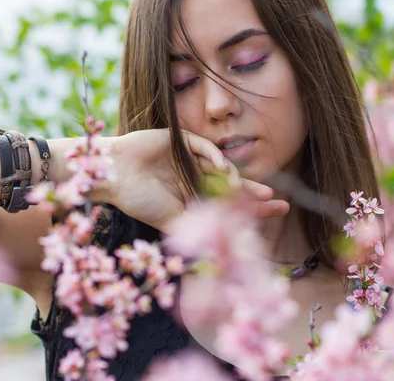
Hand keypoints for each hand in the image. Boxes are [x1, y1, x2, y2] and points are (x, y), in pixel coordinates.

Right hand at [98, 129, 288, 231]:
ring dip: (234, 177)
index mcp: (193, 199)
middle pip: (233, 187)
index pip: (229, 206)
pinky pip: (206, 147)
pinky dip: (216, 156)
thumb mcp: (172, 221)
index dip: (254, 209)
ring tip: (238, 188)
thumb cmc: (139, 201)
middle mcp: (195, 179)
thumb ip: (198, 233)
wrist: (114, 176)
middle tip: (277, 200)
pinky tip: (222, 168)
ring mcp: (190, 160)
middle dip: (255, 194)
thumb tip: (227, 252)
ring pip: (222, 167)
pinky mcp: (182, 141)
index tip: (279, 211)